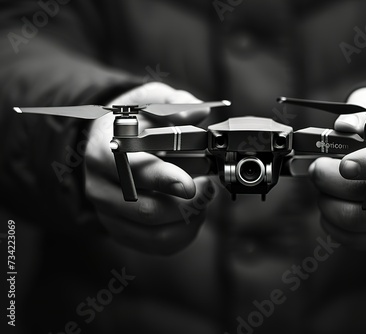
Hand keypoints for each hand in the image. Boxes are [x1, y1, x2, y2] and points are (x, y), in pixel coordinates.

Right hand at [84, 82, 214, 254]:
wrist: (106, 141)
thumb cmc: (132, 120)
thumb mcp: (149, 98)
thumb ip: (174, 103)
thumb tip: (199, 115)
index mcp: (103, 152)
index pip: (131, 172)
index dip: (163, 180)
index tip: (191, 184)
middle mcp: (100, 188)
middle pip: (148, 210)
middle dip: (188, 203)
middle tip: (208, 187)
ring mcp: (108, 214)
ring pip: (156, 234)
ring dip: (190, 219)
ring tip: (203, 198)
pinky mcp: (121, 231)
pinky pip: (159, 244)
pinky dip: (185, 232)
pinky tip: (193, 213)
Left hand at [309, 87, 365, 249]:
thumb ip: (358, 113)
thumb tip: (342, 127)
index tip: (343, 164)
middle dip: (330, 182)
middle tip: (316, 168)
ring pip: (357, 221)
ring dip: (327, 203)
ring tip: (323, 187)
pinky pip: (357, 240)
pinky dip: (332, 225)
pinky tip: (329, 206)